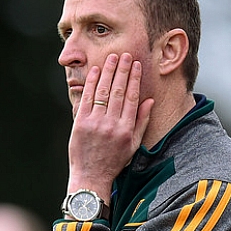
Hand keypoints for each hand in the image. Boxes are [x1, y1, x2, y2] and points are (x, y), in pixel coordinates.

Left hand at [67, 53, 154, 200]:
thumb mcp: (133, 145)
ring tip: (112, 58)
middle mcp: (112, 124)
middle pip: (119, 91)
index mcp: (126, 129)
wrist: (91, 176)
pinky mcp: (81, 123)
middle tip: (125, 55)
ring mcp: (95, 123)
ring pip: (103, 91)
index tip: (136, 65)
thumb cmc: (113, 162)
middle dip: (123, 70)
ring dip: (108, 72)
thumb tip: (149, 100)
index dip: (135, 79)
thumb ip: (142, 122)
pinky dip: (92, 83)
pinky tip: (96, 71)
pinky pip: (87, 98)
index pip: (132, 97)